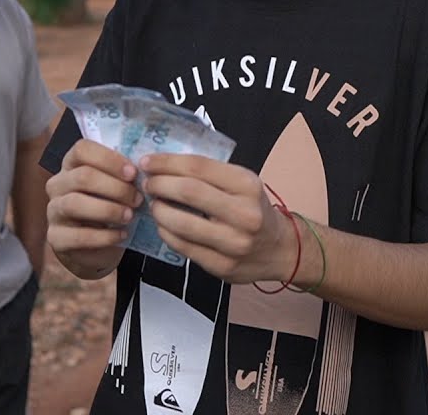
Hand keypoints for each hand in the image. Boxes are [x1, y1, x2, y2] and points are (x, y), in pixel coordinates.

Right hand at [45, 140, 142, 276]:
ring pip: (76, 203)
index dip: (109, 159)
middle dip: (115, 188)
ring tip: (129, 216)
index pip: (82, 149)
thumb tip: (146, 169)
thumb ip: (122, 175)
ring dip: (108, 210)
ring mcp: (53, 211)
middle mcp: (57, 184)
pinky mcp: (56, 237)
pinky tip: (121, 235)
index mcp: (71, 164)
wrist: (93, 246)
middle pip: (82, 176)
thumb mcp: (113, 187)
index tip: (133, 173)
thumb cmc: (106, 207)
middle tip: (137, 199)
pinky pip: (78, 235)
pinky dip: (104, 236)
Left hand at [141, 153, 292, 284]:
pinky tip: (163, 224)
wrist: (280, 250)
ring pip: (181, 223)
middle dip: (159, 184)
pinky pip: (182, 246)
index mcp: (247, 185)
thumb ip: (210, 174)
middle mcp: (244, 214)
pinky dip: (166, 232)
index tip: (147, 161)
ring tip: (154, 203)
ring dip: (159, 210)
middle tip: (147, 183)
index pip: (198, 167)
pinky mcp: (222, 266)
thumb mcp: (243, 183)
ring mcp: (234, 243)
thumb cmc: (254, 209)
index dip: (166, 162)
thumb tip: (163, 164)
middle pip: (188, 192)